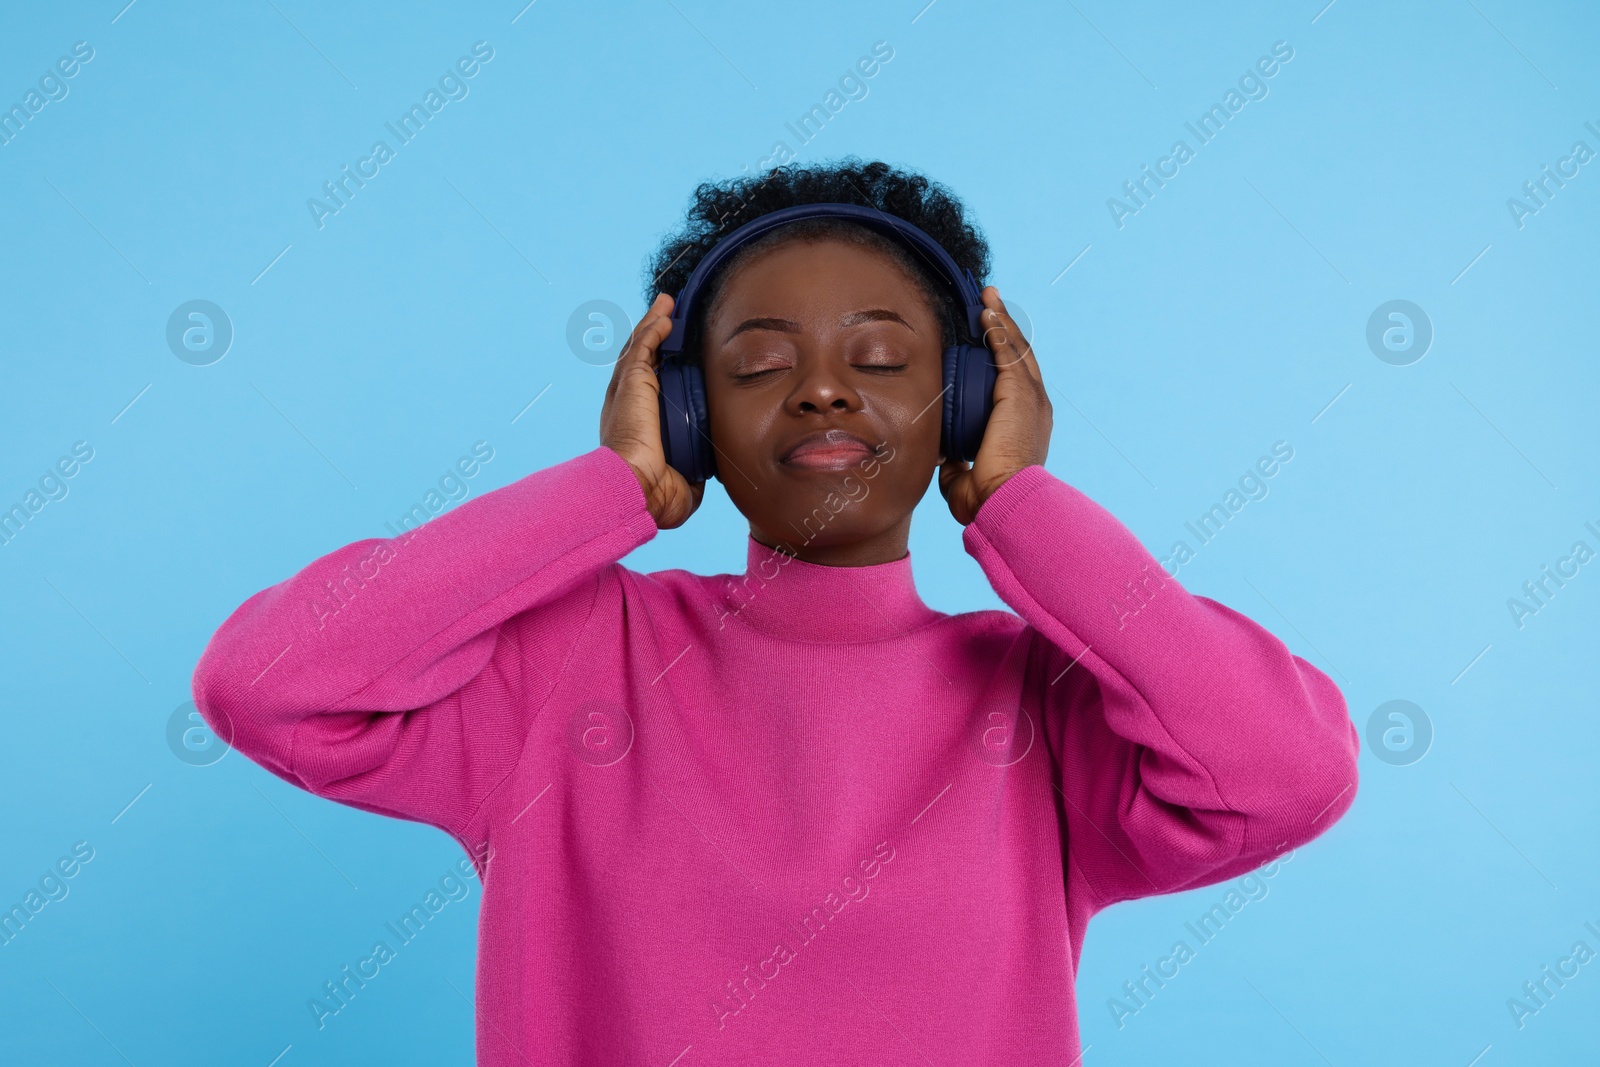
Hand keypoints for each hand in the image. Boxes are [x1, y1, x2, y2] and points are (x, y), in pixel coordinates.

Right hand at [599, 293, 705, 528]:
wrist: (636, 489)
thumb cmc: (654, 495)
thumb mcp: (682, 482)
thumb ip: (692, 472)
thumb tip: (704, 470)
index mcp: (636, 428)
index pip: (648, 391)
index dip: (658, 371)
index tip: (671, 357)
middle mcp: (627, 406)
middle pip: (640, 362)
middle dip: (652, 338)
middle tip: (666, 318)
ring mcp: (627, 392)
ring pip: (640, 349)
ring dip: (653, 325)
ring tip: (666, 305)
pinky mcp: (631, 383)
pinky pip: (642, 348)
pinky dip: (652, 329)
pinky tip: (665, 315)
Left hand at [938, 287, 1052, 525]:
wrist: (1004, 500)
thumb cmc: (988, 498)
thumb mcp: (964, 476)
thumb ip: (956, 463)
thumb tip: (943, 455)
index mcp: (1026, 425)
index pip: (1015, 382)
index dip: (1003, 357)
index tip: (989, 337)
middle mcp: (1036, 407)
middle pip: (1020, 357)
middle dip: (1005, 327)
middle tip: (991, 304)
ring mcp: (1032, 398)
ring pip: (1016, 349)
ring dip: (1001, 320)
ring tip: (988, 297)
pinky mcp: (1021, 394)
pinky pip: (1009, 353)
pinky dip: (999, 330)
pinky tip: (987, 312)